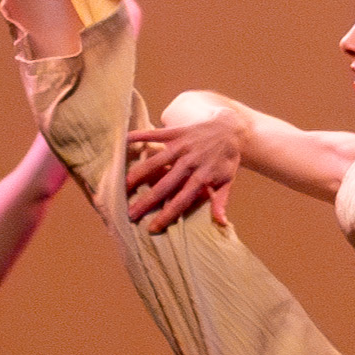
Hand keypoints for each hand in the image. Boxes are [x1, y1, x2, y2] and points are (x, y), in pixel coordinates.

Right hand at [121, 116, 241, 232]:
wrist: (231, 126)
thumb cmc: (227, 157)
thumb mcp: (227, 179)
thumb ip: (220, 200)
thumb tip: (221, 222)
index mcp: (202, 177)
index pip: (182, 200)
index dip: (167, 215)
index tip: (152, 227)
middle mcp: (190, 162)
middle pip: (165, 185)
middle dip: (147, 201)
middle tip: (130, 214)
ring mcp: (182, 146)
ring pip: (156, 162)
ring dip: (139, 174)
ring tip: (123, 186)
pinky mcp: (177, 131)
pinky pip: (156, 134)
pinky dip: (140, 136)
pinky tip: (124, 141)